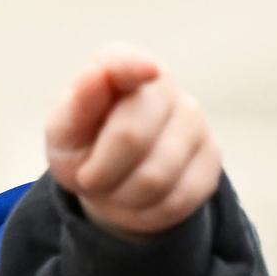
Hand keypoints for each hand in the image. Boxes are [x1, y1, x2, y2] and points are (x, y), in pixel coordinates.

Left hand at [44, 45, 221, 238]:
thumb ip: (79, 102)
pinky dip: (147, 212)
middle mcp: (163, 87)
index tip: (148, 72)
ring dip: (122, 197)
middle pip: (131, 136)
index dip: (133, 68)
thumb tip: (100, 71)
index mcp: (119, 67)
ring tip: (114, 188)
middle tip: (89, 179)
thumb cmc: (82, 146)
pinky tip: (138, 199)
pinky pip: (177, 199)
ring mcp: (194, 121)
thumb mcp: (64, 130)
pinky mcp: (212, 157)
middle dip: (100, 172)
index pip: (125, 64)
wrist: (109, 181)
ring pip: (156, 177)